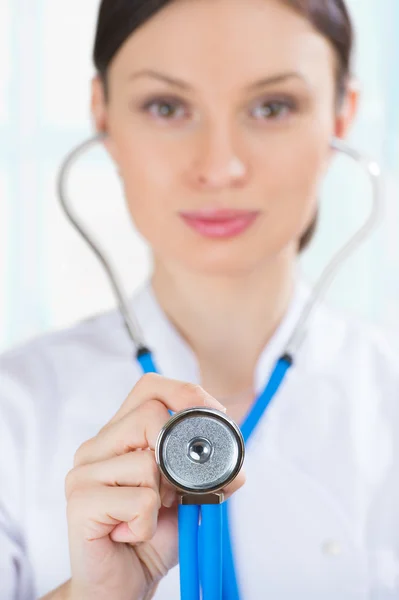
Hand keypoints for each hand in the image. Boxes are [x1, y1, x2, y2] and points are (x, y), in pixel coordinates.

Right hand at [64, 374, 245, 599]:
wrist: (119, 585)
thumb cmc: (151, 538)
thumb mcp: (189, 502)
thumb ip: (212, 479)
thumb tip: (238, 468)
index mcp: (119, 435)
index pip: (149, 387)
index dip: (185, 393)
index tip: (215, 417)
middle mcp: (96, 446)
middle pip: (150, 417)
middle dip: (176, 458)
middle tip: (170, 493)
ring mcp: (83, 472)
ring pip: (148, 463)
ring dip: (162, 499)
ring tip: (146, 518)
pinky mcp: (80, 501)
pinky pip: (140, 500)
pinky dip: (149, 523)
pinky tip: (132, 534)